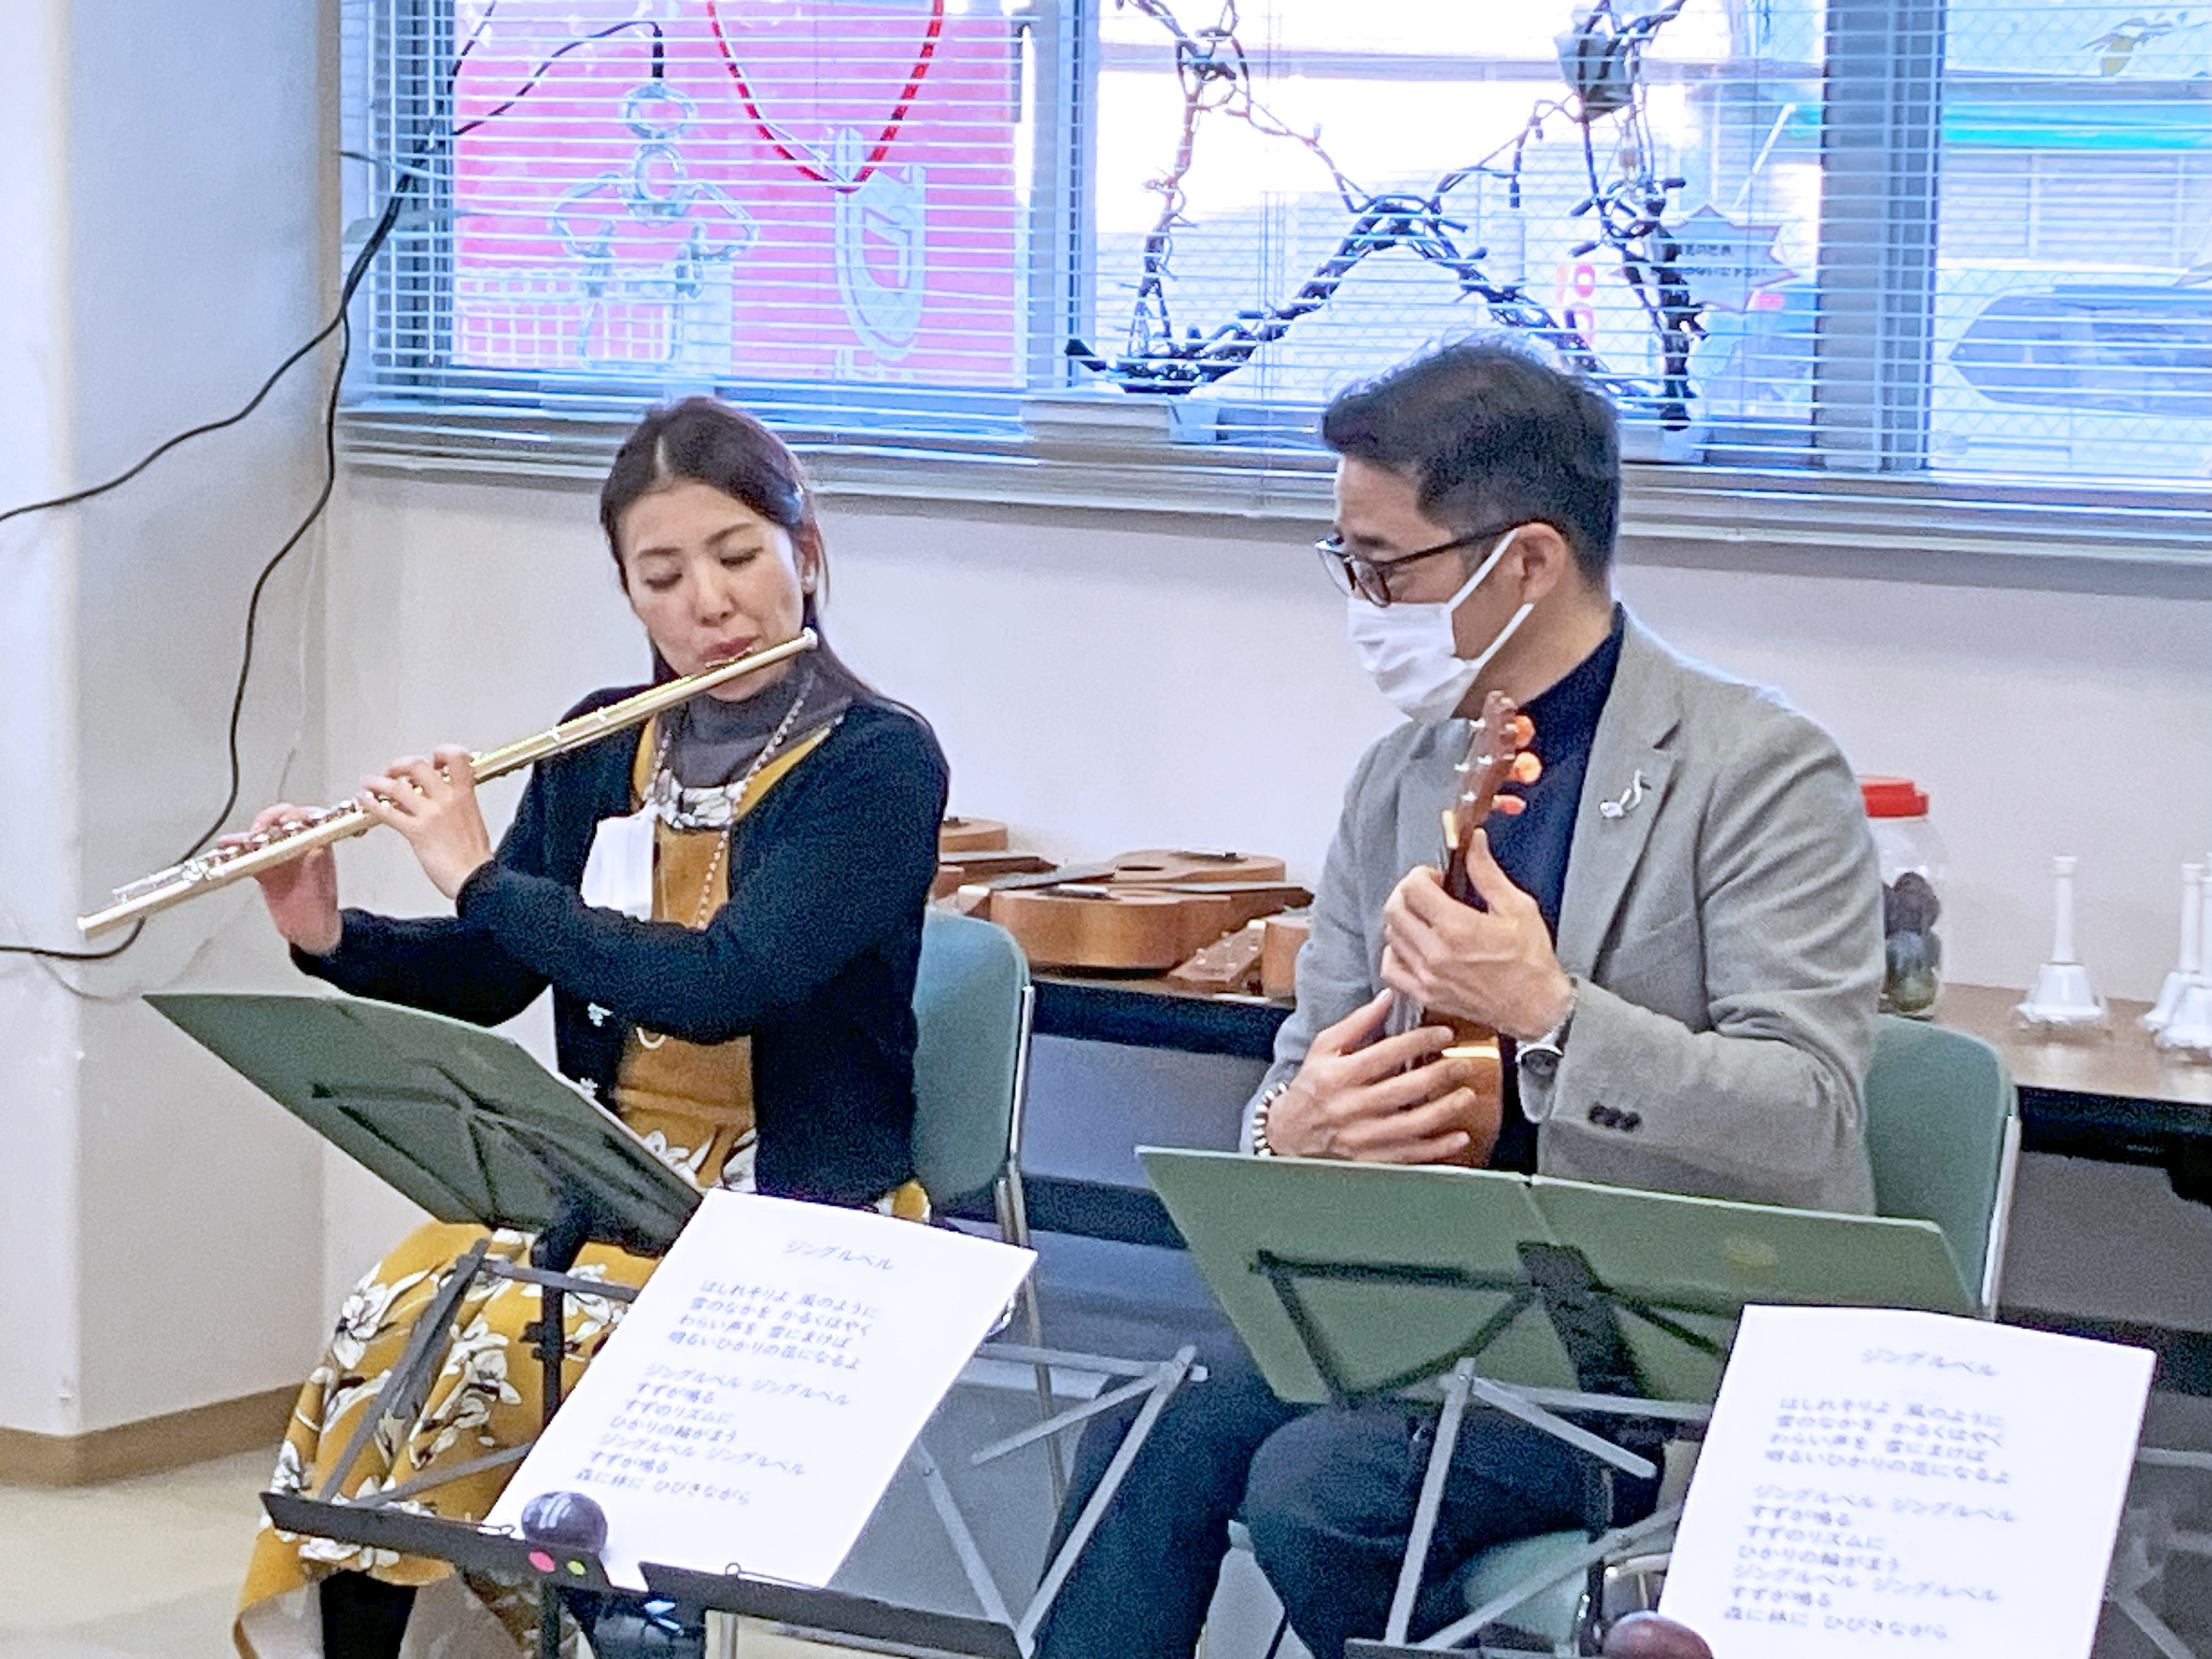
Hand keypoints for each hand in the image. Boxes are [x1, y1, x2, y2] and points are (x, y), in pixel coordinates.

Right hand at [233, 803, 342, 955]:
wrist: (308, 931)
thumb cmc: (320, 911)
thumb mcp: (322, 892)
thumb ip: (318, 871)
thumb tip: (318, 849)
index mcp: (319, 846)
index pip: (309, 819)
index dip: (296, 816)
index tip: (284, 824)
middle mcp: (299, 846)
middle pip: (282, 820)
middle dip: (269, 821)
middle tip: (258, 832)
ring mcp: (280, 855)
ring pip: (262, 835)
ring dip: (248, 835)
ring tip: (235, 841)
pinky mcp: (263, 868)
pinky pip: (248, 854)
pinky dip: (236, 850)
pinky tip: (224, 847)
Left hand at [357, 746, 494, 900]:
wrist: (477, 879)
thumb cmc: (475, 857)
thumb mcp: (473, 820)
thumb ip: (457, 804)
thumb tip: (441, 799)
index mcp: (465, 794)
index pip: (456, 757)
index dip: (441, 753)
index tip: (432, 760)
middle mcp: (447, 799)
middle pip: (418, 766)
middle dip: (400, 765)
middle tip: (393, 772)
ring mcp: (431, 814)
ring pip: (397, 786)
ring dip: (377, 782)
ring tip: (368, 784)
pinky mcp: (416, 831)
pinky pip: (387, 811)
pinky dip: (371, 803)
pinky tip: (365, 801)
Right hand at [1266, 990, 1491, 1163]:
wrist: (1290, 1131)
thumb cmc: (1311, 1084)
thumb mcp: (1324, 1047)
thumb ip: (1357, 1022)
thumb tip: (1388, 997)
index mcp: (1338, 1075)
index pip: (1386, 1053)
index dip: (1420, 1041)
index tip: (1445, 1034)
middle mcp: (1350, 1106)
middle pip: (1405, 1089)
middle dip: (1442, 1074)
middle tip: (1463, 1065)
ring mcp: (1361, 1136)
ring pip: (1412, 1125)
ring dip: (1445, 1110)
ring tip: (1467, 1095)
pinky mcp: (1369, 1158)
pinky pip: (1409, 1155)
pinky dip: (1438, 1149)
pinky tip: (1459, 1137)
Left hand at [1380, 829, 1572, 1041]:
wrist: (1536, 1007)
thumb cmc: (1531, 962)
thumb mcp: (1518, 908)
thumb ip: (1487, 873)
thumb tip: (1475, 844)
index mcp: (1458, 928)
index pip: (1413, 888)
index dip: (1422, 875)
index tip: (1436, 878)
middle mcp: (1436, 952)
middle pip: (1394, 909)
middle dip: (1407, 892)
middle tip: (1427, 893)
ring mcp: (1427, 976)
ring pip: (1390, 936)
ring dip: (1402, 920)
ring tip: (1424, 918)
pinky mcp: (1425, 994)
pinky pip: (1391, 969)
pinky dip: (1395, 953)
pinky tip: (1412, 946)